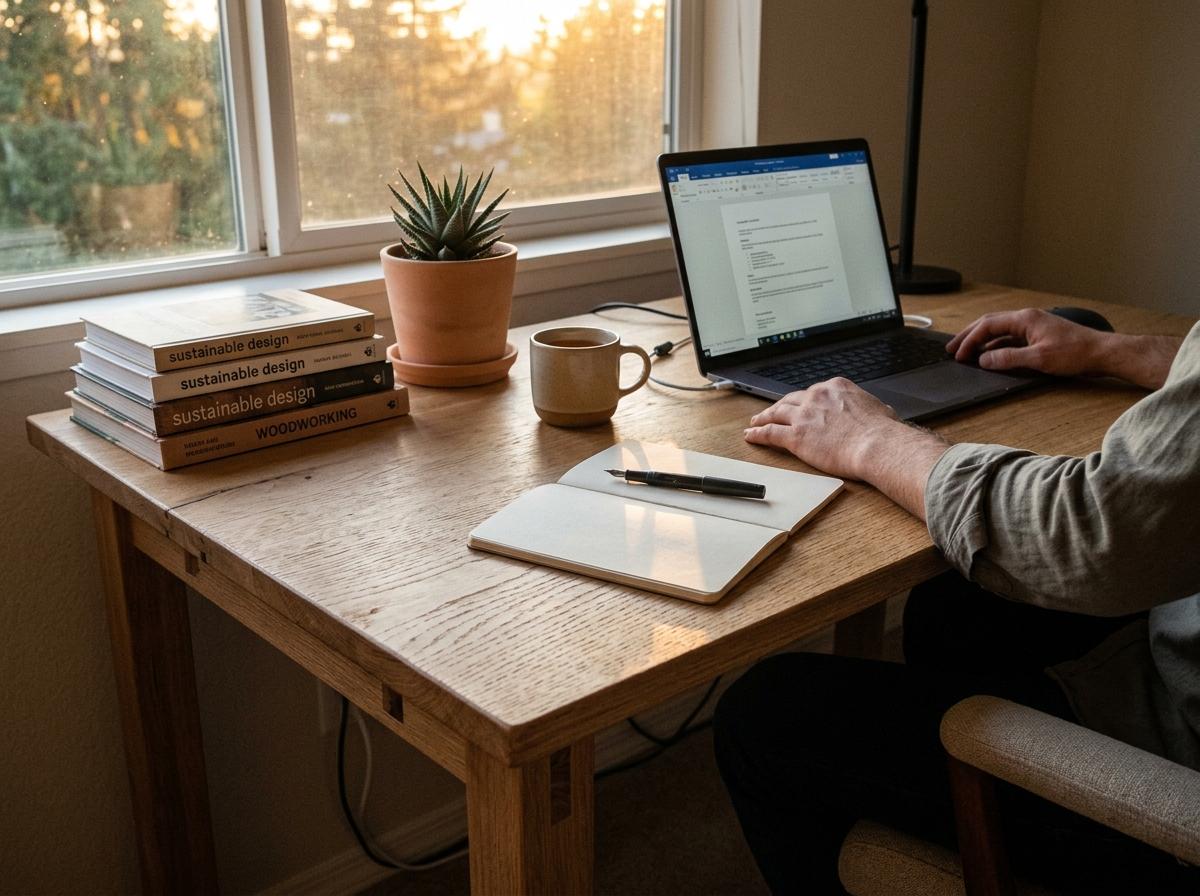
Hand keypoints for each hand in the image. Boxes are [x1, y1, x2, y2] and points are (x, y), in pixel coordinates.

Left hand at [744, 378, 948, 518]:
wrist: (876, 444)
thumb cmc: (882, 431)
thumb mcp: (879, 409)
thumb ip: (870, 408)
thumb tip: (879, 412)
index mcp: (836, 387)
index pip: (813, 392)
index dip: (804, 400)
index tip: (800, 404)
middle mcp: (817, 397)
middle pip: (791, 399)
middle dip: (780, 406)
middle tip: (771, 411)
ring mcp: (804, 415)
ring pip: (776, 413)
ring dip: (763, 417)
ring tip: (755, 422)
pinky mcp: (796, 436)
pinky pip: (771, 433)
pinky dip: (758, 434)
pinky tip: (751, 436)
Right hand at [946, 308, 1108, 376]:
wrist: (1103, 353)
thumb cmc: (1075, 353)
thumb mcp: (1038, 359)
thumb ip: (1008, 358)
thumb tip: (983, 360)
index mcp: (1025, 318)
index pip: (987, 326)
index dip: (969, 340)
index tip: (958, 354)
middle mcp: (1027, 318)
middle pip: (990, 324)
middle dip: (969, 336)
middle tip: (952, 349)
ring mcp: (1033, 326)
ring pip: (1000, 331)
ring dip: (982, 341)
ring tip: (967, 352)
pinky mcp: (1039, 335)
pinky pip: (1011, 338)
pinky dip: (997, 346)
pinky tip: (991, 356)